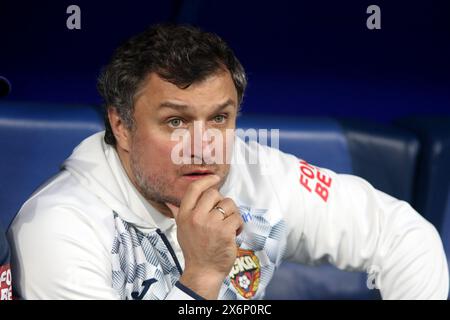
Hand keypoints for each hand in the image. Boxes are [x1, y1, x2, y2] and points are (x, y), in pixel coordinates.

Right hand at [166, 174, 242, 298]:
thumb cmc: (194, 250)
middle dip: (222, 202)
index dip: (206, 180)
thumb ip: (178, 214)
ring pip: (229, 204)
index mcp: (184, 215)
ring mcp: (210, 224)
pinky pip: (237, 218)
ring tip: (229, 226)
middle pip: (214, 194)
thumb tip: (169, 202)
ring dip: (232, 214)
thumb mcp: (181, 230)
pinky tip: (234, 233)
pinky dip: (239, 225)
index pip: (194, 189)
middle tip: (223, 215)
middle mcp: (196, 217)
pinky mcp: (224, 232)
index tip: (215, 178)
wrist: (203, 271)